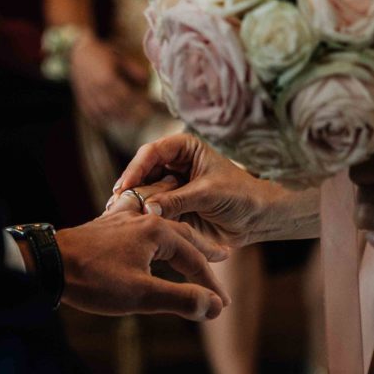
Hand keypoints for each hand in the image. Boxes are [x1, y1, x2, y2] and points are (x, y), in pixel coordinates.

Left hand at [56, 209, 230, 321]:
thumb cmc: (93, 279)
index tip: (221, 305)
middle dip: (202, 251)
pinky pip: (140, 221)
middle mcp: (143, 219)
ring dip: (180, 238)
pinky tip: (146, 221)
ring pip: (161, 227)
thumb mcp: (141, 294)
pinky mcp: (108, 226)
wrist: (49, 263)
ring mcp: (124, 220)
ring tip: (193, 243)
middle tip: (223, 256)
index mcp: (156, 232)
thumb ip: (180, 299)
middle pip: (182, 235)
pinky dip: (153, 227)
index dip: (209, 285)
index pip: (193, 259)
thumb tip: (213, 306)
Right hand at [69, 37, 150, 127]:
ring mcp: (88, 98)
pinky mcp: (82, 102)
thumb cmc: (102, 53)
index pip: (126, 96)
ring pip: (106, 114)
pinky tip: (115, 119)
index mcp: (106, 79)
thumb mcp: (120, 57)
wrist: (79, 52)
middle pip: (117, 108)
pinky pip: (94, 116)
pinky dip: (105, 120)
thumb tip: (146, 80)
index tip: (149, 106)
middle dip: (132, 114)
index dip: (138, 103)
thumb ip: (133, 69)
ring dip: (121, 118)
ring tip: (133, 120)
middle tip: (145, 116)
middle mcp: (96, 91)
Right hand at [109, 133, 277, 247]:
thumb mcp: (208, 193)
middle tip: (116, 203)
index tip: (125, 186)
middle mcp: (173, 165)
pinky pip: (151, 210)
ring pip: (143, 191)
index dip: (136, 168)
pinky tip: (132, 225)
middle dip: (130, 187)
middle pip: (142, 172)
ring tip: (119, 215)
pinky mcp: (171, 207)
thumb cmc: (240, 195)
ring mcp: (170, 186)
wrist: (257, 219)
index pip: (152, 152)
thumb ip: (178, 200)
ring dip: (133, 203)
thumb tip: (147, 208)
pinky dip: (142, 217)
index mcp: (184, 148)